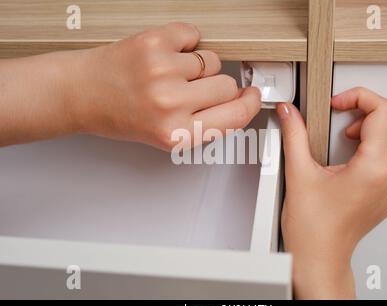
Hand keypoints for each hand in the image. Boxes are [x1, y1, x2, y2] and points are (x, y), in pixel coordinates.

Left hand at [0, 23, 259, 148]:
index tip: (251, 96)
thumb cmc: (120, 116)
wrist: (82, 93)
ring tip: (171, 73)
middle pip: (227, 85)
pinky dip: (184, 42)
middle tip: (191, 89)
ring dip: (197, 65)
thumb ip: (204, 123)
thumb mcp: (166, 136)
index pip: (236, 116)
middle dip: (214, 86)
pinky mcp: (153, 43)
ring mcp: (162, 71)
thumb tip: (239, 101)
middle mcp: (171, 104)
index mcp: (177, 133)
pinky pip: (193, 35)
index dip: (249, 104)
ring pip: (211, 59)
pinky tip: (166, 55)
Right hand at [277, 87, 386, 298]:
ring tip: (359, 138)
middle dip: (374, 112)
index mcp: (372, 169)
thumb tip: (289, 113)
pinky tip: (364, 156)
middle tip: (348, 122)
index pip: (383, 111)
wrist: (319, 255)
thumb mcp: (298, 173)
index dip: (359, 97)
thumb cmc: (312, 227)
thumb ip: (294, 135)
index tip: (339, 104)